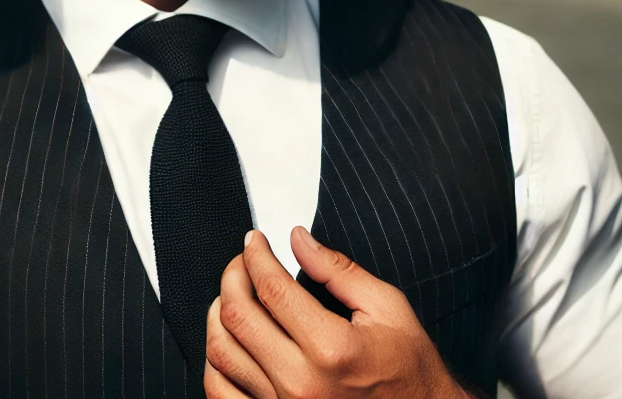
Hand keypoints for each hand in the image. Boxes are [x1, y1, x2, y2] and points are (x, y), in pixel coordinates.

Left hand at [204, 227, 467, 398]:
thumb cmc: (410, 372)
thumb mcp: (388, 310)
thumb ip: (338, 270)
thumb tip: (297, 239)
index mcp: (332, 349)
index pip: (271, 288)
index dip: (255, 255)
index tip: (254, 240)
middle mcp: (301, 384)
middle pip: (238, 316)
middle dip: (233, 275)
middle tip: (244, 261)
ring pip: (221, 352)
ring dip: (219, 313)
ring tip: (233, 294)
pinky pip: (220, 392)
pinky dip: (214, 361)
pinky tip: (228, 339)